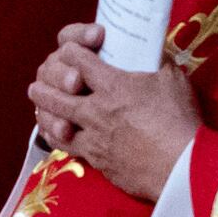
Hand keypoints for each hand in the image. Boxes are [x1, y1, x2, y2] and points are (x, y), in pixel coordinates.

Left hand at [25, 23, 199, 201]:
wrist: (180, 167)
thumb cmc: (180, 120)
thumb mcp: (174, 79)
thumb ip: (158, 62)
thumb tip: (154, 52)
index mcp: (113, 85)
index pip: (79, 60)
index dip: (72, 50)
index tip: (71, 49)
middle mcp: (96, 110)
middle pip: (58, 93)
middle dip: (46, 84)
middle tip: (36, 83)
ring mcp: (93, 138)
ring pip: (56, 121)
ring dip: (44, 111)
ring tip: (37, 105)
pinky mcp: (97, 160)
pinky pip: (67, 147)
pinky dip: (56, 137)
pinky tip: (55, 134)